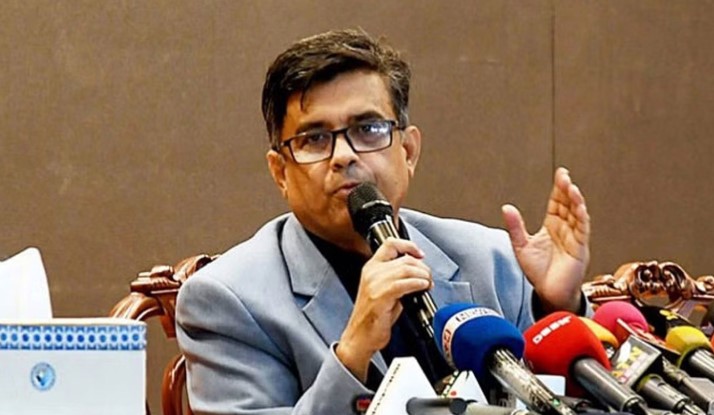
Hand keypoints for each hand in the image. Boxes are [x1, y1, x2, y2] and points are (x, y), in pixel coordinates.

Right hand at [336, 238, 431, 381]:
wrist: (360, 338)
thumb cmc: (373, 318)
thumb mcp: (385, 292)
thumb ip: (397, 279)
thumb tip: (418, 274)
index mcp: (371, 268)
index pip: (390, 244)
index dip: (409, 245)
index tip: (420, 254)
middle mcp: (372, 272)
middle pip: (404, 259)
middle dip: (422, 267)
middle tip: (428, 277)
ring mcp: (374, 284)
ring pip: (406, 269)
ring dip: (422, 276)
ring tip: (427, 284)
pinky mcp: (380, 296)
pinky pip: (404, 284)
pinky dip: (417, 284)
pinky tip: (423, 288)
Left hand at [501, 167, 589, 312]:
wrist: (548, 294)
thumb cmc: (538, 272)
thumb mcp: (521, 246)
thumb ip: (515, 227)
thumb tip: (506, 207)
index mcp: (552, 226)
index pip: (557, 202)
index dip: (559, 188)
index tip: (560, 173)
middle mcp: (565, 229)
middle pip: (568, 205)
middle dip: (567, 190)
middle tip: (564, 177)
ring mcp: (574, 238)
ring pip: (577, 215)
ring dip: (575, 201)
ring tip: (571, 188)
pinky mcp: (580, 249)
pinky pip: (582, 230)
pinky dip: (582, 218)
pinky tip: (580, 207)